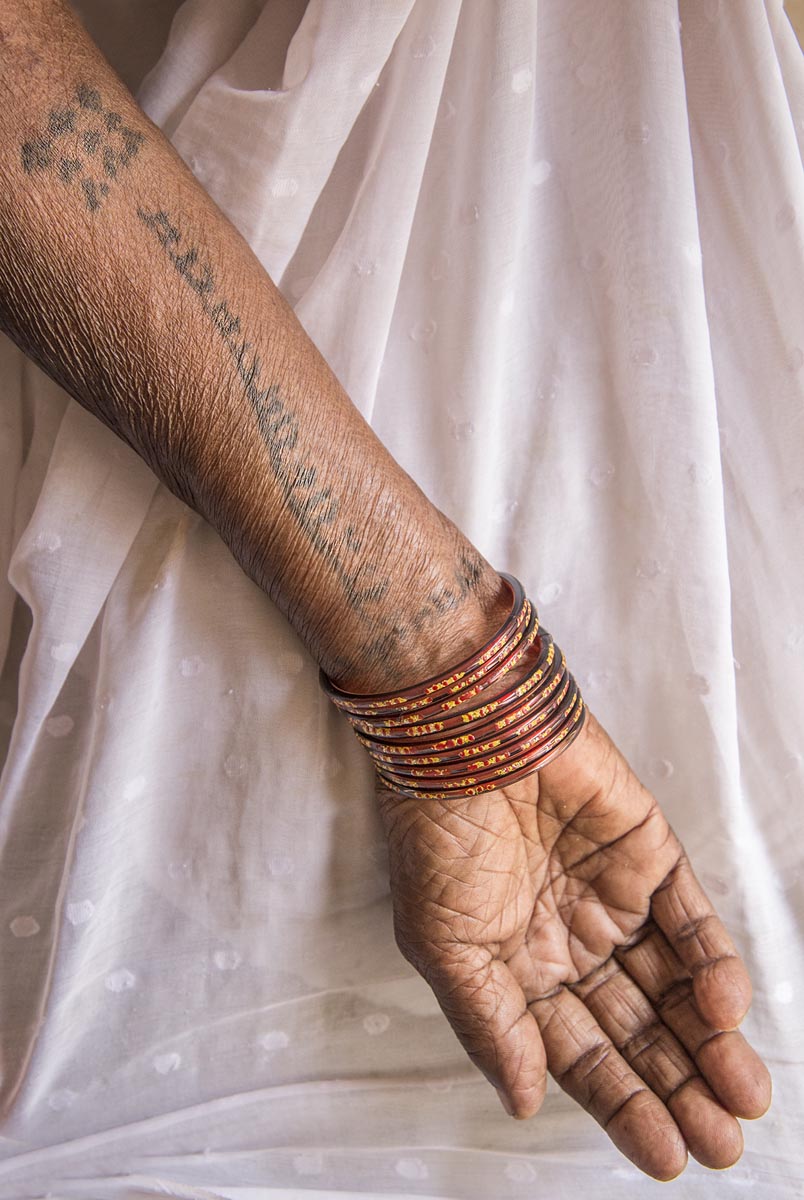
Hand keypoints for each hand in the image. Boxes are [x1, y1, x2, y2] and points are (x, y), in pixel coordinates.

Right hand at [375, 707, 771, 1180]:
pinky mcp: (649, 851)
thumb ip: (490, 1025)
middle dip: (679, 1086)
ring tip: (742, 1094)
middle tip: (722, 1143)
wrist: (465, 737)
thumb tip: (523, 1100)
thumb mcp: (444, 946)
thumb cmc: (435, 834)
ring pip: (674, 983)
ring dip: (709, 1040)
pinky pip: (693, 918)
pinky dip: (712, 964)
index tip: (666, 1155)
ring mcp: (613, 896)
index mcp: (518, 969)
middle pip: (637, 1028)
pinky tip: (722, 1008)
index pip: (581, 1052)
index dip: (623, 1104)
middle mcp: (570, 939)